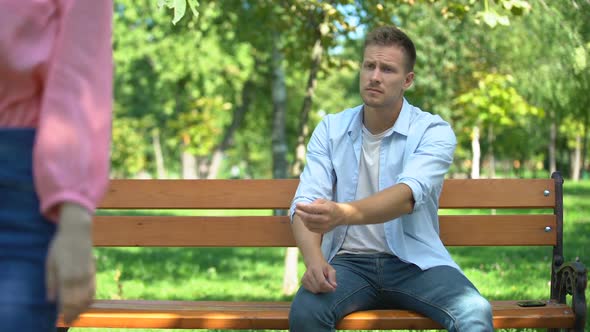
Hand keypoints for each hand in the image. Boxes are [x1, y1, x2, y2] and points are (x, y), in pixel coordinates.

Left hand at [46, 202, 95, 323]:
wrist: (77, 232)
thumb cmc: (60, 246)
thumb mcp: (50, 263)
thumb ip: (50, 282)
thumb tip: (50, 300)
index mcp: (65, 276)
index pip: (67, 301)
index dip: (65, 313)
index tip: (62, 319)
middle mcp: (78, 277)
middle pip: (78, 302)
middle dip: (74, 313)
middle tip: (69, 320)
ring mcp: (88, 274)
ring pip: (87, 297)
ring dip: (82, 307)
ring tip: (77, 314)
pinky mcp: (93, 271)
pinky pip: (93, 288)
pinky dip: (90, 298)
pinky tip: (86, 302)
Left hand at [295, 198, 347, 233]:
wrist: (341, 215)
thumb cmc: (330, 206)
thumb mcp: (324, 201)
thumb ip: (314, 203)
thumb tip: (303, 207)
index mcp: (327, 209)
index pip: (311, 208)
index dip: (303, 206)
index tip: (297, 204)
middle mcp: (326, 218)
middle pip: (309, 217)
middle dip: (300, 213)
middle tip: (296, 210)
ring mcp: (325, 226)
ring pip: (309, 224)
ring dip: (303, 219)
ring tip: (301, 215)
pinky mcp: (324, 231)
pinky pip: (311, 229)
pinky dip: (306, 224)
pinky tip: (305, 220)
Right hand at [301, 259, 336, 293]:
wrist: (313, 261)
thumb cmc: (323, 266)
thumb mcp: (330, 269)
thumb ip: (332, 277)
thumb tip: (334, 286)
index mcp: (315, 269)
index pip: (321, 282)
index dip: (328, 287)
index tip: (333, 289)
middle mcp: (308, 274)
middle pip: (318, 287)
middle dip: (326, 289)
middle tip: (330, 287)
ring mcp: (304, 278)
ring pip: (315, 290)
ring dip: (322, 290)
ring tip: (324, 285)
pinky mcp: (303, 282)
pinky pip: (311, 290)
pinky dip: (317, 290)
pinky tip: (319, 285)